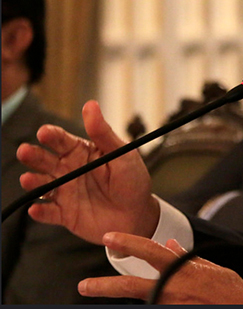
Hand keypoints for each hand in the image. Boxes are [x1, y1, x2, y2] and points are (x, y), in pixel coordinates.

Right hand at [17, 100, 159, 243]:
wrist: (138, 215)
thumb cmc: (132, 181)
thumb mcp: (122, 155)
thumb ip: (103, 133)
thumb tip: (91, 105)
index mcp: (82, 153)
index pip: (62, 140)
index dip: (52, 135)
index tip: (44, 132)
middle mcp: (69, 171)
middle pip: (45, 160)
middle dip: (33, 155)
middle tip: (25, 151)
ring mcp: (65, 192)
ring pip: (42, 185)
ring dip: (33, 182)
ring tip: (28, 179)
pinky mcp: (65, 214)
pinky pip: (49, 213)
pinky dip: (41, 212)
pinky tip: (37, 209)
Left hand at [78, 232, 242, 303]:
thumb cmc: (232, 292)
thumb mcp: (211, 267)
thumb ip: (186, 257)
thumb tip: (171, 243)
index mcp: (182, 269)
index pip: (149, 251)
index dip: (128, 242)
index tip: (110, 238)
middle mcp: (172, 289)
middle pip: (130, 286)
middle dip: (104, 286)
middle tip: (84, 285)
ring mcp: (170, 305)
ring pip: (143, 300)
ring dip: (135, 297)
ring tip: (113, 293)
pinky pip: (156, 306)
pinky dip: (152, 302)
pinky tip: (156, 299)